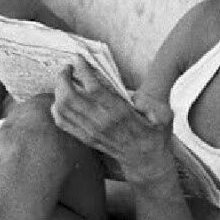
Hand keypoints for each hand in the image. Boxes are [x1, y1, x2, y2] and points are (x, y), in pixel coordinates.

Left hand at [51, 59, 174, 186]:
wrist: (146, 160)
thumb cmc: (154, 133)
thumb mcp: (162, 114)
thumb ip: (150, 101)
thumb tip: (132, 93)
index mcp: (119, 113)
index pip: (93, 89)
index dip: (82, 71)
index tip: (78, 58)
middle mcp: (101, 122)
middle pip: (70, 97)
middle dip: (64, 78)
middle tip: (68, 67)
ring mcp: (90, 132)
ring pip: (63, 108)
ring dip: (58, 90)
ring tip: (64, 79)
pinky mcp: (85, 138)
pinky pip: (62, 122)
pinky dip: (56, 108)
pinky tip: (60, 98)